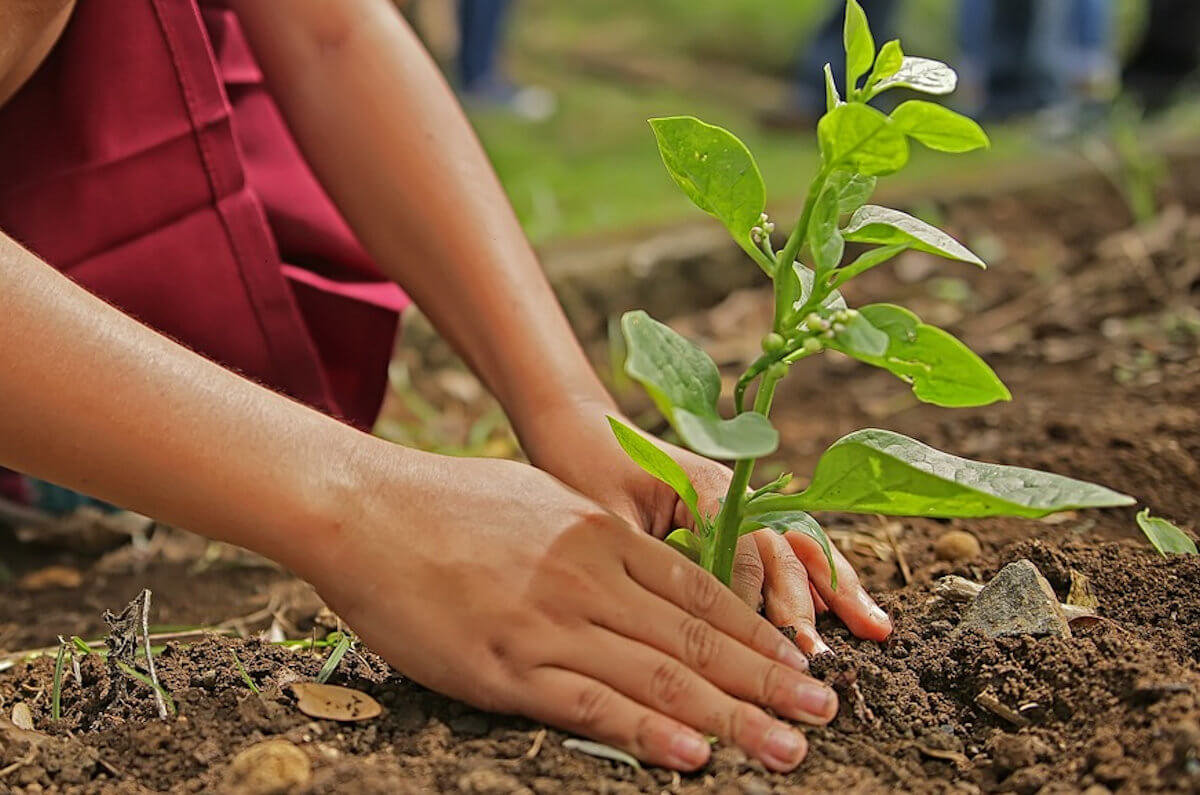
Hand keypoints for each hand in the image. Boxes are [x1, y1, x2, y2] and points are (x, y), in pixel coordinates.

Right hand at [296, 452, 837, 770]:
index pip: (702, 593)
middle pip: (697, 638)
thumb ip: (596, 539)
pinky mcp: (504, 665)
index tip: (802, 662)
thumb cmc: (448, 505)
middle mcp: (589, 576)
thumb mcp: (540, 502)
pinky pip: (589, 704)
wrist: (364, 508)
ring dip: (731, 715)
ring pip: (658, 676)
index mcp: (601, 535)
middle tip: (824, 712)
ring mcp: (549, 621)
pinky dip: (646, 733)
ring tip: (787, 747)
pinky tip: (692, 756)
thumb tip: (640, 574)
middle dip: (767, 679)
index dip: (759, 632)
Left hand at [520, 400, 892, 657]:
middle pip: (783, 549)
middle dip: (805, 605)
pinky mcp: (737, 517)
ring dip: (836, 589)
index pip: (743, 549)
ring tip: (876, 630)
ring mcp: (742, 502)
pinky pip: (786, 548)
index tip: (763, 649)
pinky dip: (819, 578)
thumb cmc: (584, 469)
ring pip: (799, 547)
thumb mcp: (605, 515)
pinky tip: (845, 610)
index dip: (753, 601)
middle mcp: (734, 492)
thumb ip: (644, 557)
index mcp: (705, 485)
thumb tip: (675, 618)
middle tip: (820, 659)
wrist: (580, 428)